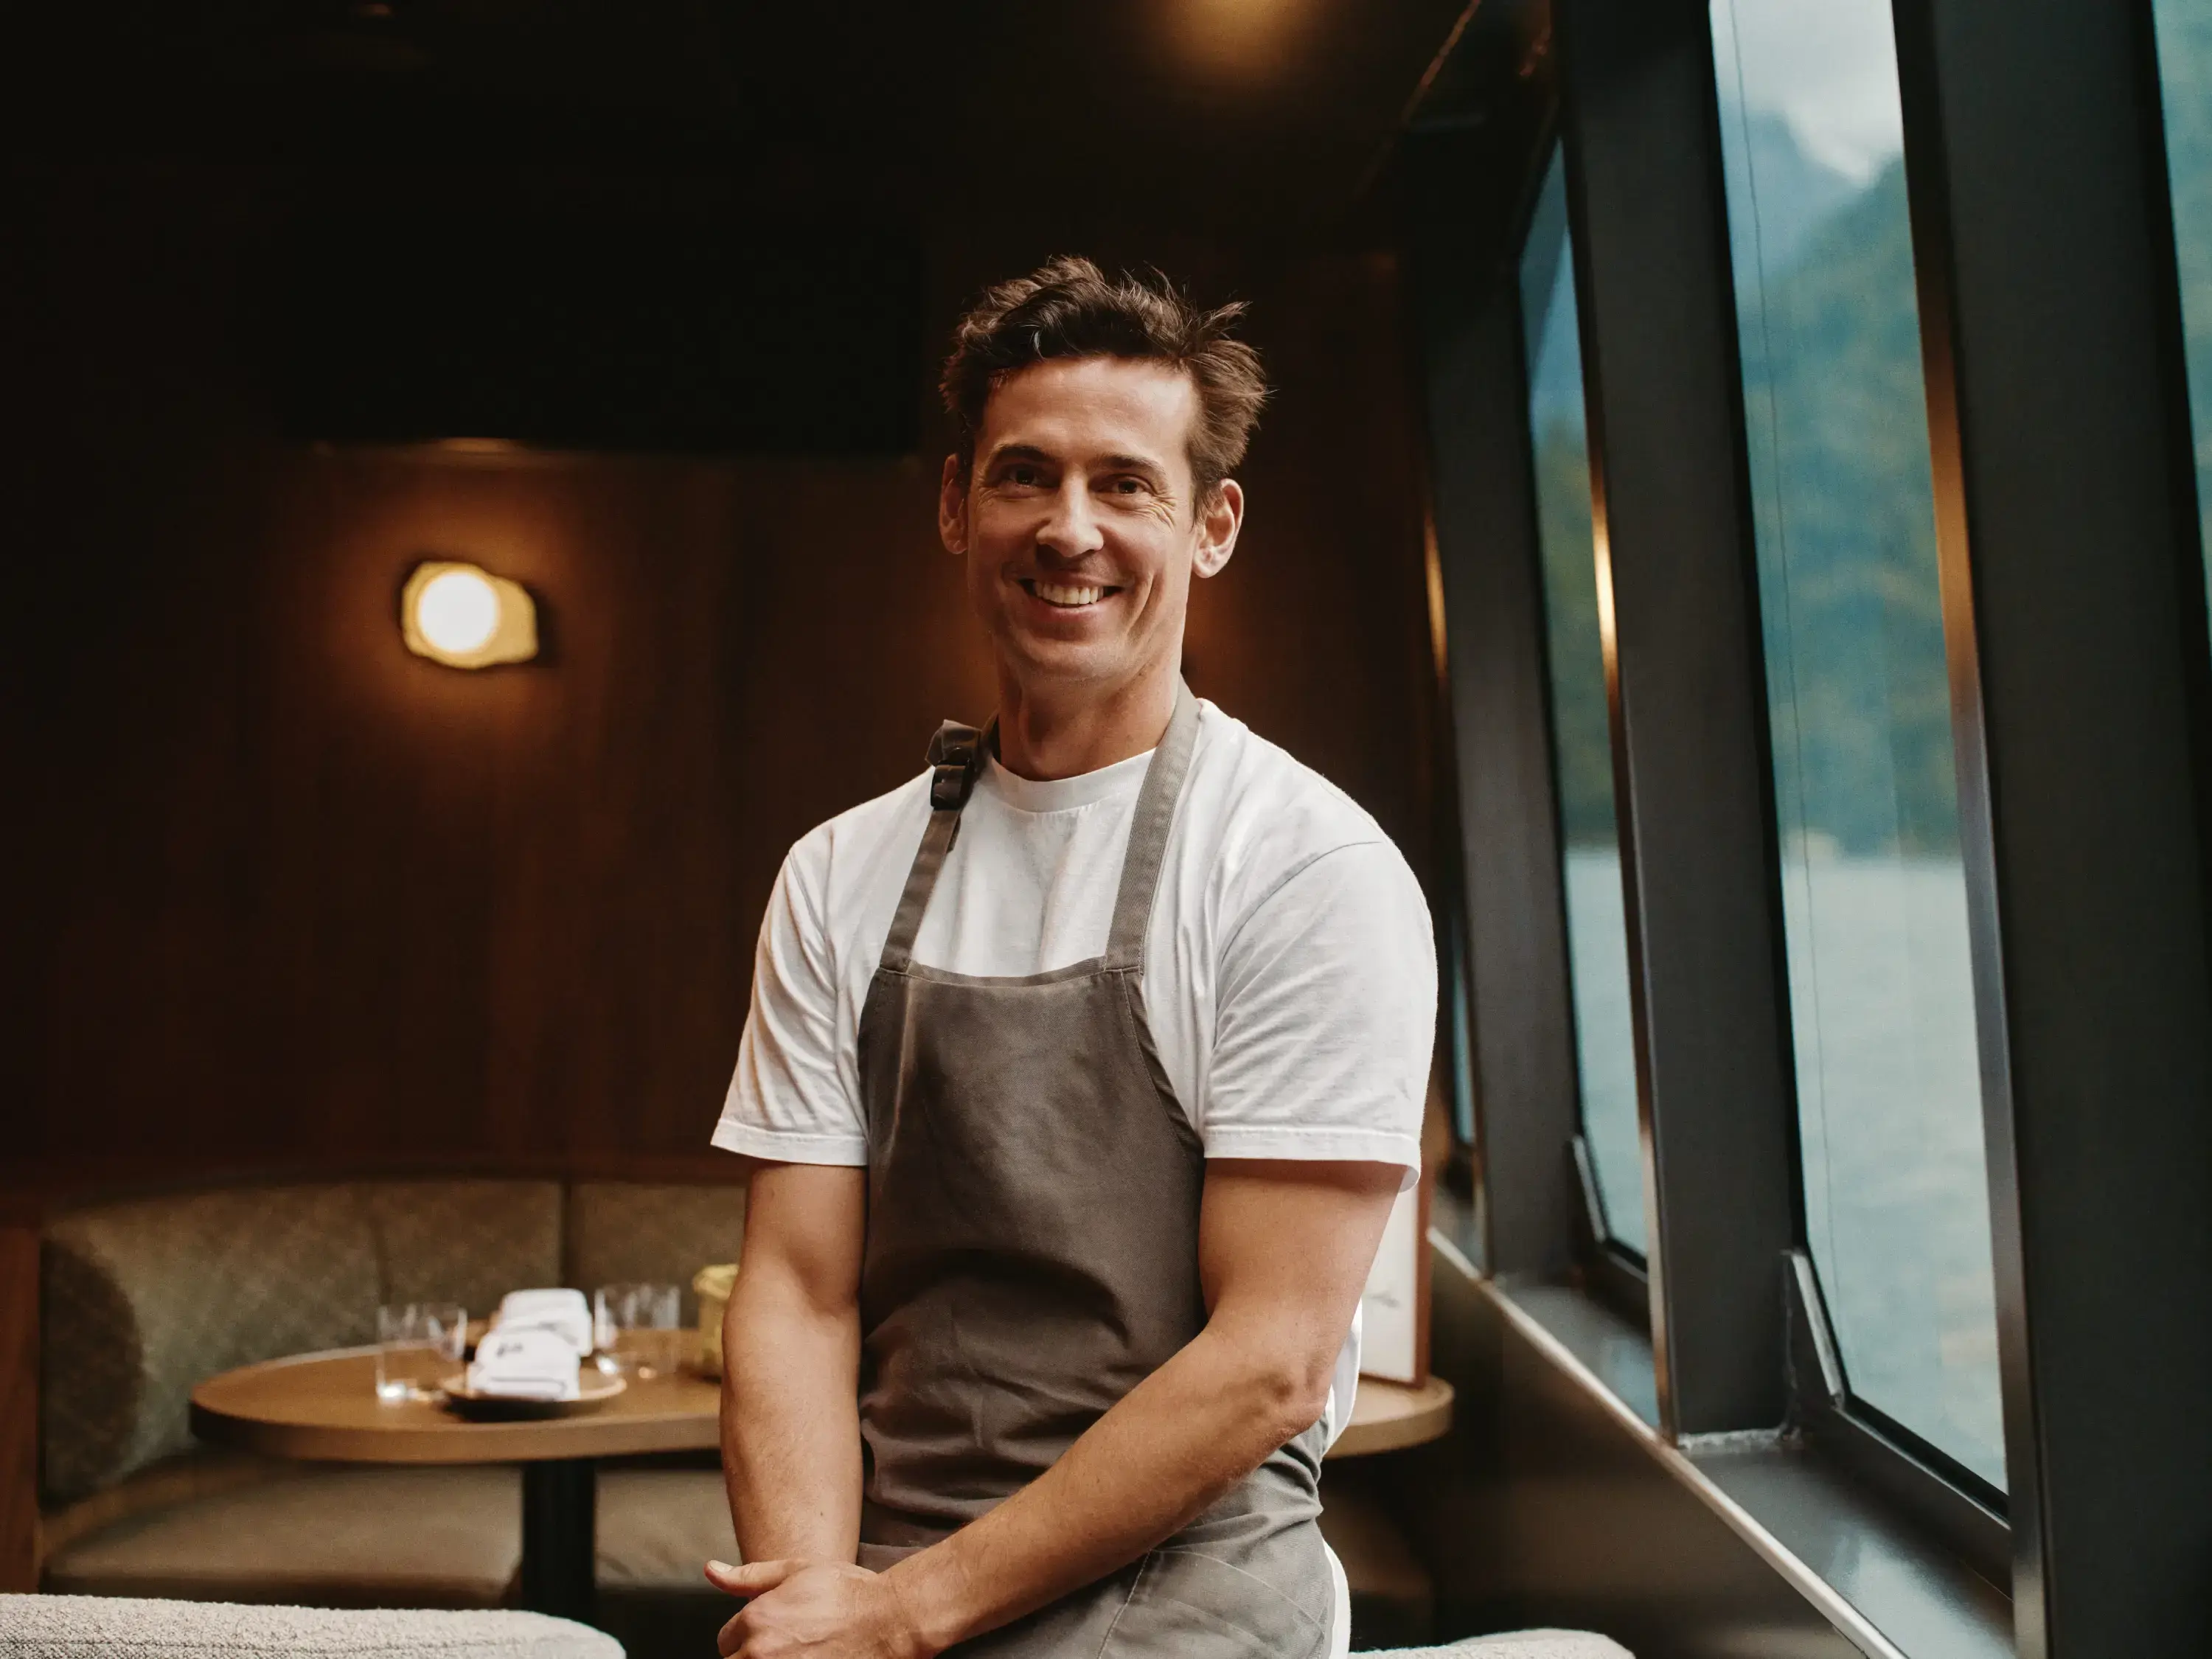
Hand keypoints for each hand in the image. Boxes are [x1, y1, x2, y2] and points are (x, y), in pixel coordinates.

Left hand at [705, 1558, 932, 1658]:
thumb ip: (748, 1576)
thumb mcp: (796, 1571)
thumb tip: (710, 1570)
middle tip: (788, 1644)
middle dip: (753, 1654)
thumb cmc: (846, 1592)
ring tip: (799, 1652)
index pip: (726, 1640)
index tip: (774, 1630)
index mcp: (755, 1620)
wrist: (888, 1621)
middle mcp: (760, 1653)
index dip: (747, 1634)